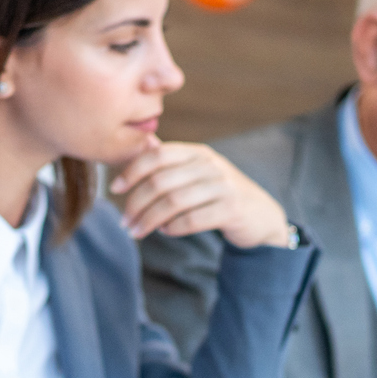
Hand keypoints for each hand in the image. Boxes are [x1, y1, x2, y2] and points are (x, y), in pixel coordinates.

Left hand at [109, 139, 289, 247]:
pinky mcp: (231, 209)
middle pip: (161, 181)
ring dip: (149, 220)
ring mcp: (223, 186)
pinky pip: (193, 219)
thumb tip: (141, 145)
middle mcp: (210, 165)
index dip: (132, 171)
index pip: (157, 155)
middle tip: (124, 221)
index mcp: (197, 152)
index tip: (115, 189)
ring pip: (173, 202)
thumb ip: (171, 161)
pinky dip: (173, 227)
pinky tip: (165, 231)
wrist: (261, 215)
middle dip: (136, 203)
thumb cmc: (220, 193)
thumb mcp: (197, 171)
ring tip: (136, 232)